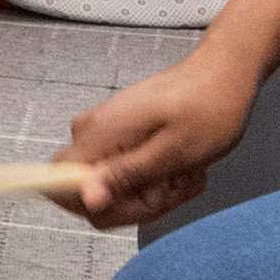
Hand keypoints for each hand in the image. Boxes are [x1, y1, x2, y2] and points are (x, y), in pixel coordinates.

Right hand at [63, 46, 265, 232]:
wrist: (222, 74)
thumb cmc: (208, 106)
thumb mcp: (172, 152)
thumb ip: (125, 175)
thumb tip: (88, 198)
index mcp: (99, 133)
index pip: (58, 185)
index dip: (96, 205)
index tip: (137, 198)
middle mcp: (92, 131)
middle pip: (91, 193)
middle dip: (135, 201)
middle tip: (172, 185)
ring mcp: (104, 132)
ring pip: (112, 186)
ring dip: (149, 190)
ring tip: (181, 172)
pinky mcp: (117, 134)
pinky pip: (123, 172)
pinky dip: (152, 178)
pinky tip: (177, 167)